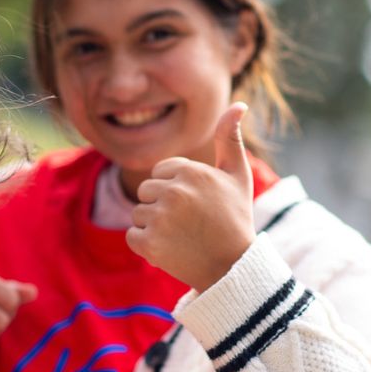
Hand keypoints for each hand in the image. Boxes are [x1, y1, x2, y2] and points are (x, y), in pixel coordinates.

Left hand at [127, 103, 255, 291]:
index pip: (161, 172)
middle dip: (162, 206)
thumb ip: (229, 138)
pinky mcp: (149, 244)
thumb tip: (238, 103)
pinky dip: (146, 245)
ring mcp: (160, 219)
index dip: (176, 189)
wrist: (233, 268)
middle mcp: (174, 192)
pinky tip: (170, 249)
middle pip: (146, 191)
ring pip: (138, 213)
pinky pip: (132, 236)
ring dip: (154, 226)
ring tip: (182, 237)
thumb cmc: (235, 218)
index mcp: (191, 171)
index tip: (196, 205)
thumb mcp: (238, 175)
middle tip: (190, 223)